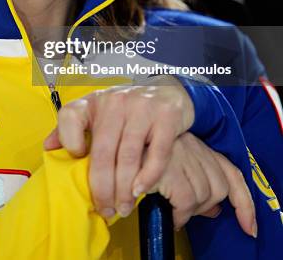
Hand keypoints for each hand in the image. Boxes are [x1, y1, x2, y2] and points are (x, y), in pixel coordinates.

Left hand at [43, 77, 193, 218]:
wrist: (167, 91)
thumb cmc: (126, 109)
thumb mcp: (97, 111)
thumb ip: (72, 128)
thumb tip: (48, 147)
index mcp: (94, 101)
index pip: (70, 116)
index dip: (68, 140)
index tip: (76, 160)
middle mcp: (115, 101)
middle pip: (103, 152)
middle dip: (102, 188)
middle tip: (106, 210)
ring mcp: (141, 107)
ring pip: (128, 157)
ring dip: (124, 190)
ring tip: (123, 207)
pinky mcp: (165, 116)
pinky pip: (156, 154)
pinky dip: (147, 177)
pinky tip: (140, 190)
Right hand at [136, 131, 256, 236]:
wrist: (112, 133)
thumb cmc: (138, 152)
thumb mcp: (169, 164)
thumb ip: (192, 181)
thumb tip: (212, 210)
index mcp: (195, 145)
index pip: (231, 175)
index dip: (243, 203)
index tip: (247, 226)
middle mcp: (191, 146)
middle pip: (218, 187)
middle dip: (205, 207)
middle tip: (184, 212)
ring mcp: (179, 154)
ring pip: (203, 195)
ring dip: (188, 212)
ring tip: (168, 212)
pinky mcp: (165, 167)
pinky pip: (185, 200)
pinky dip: (178, 215)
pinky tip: (164, 213)